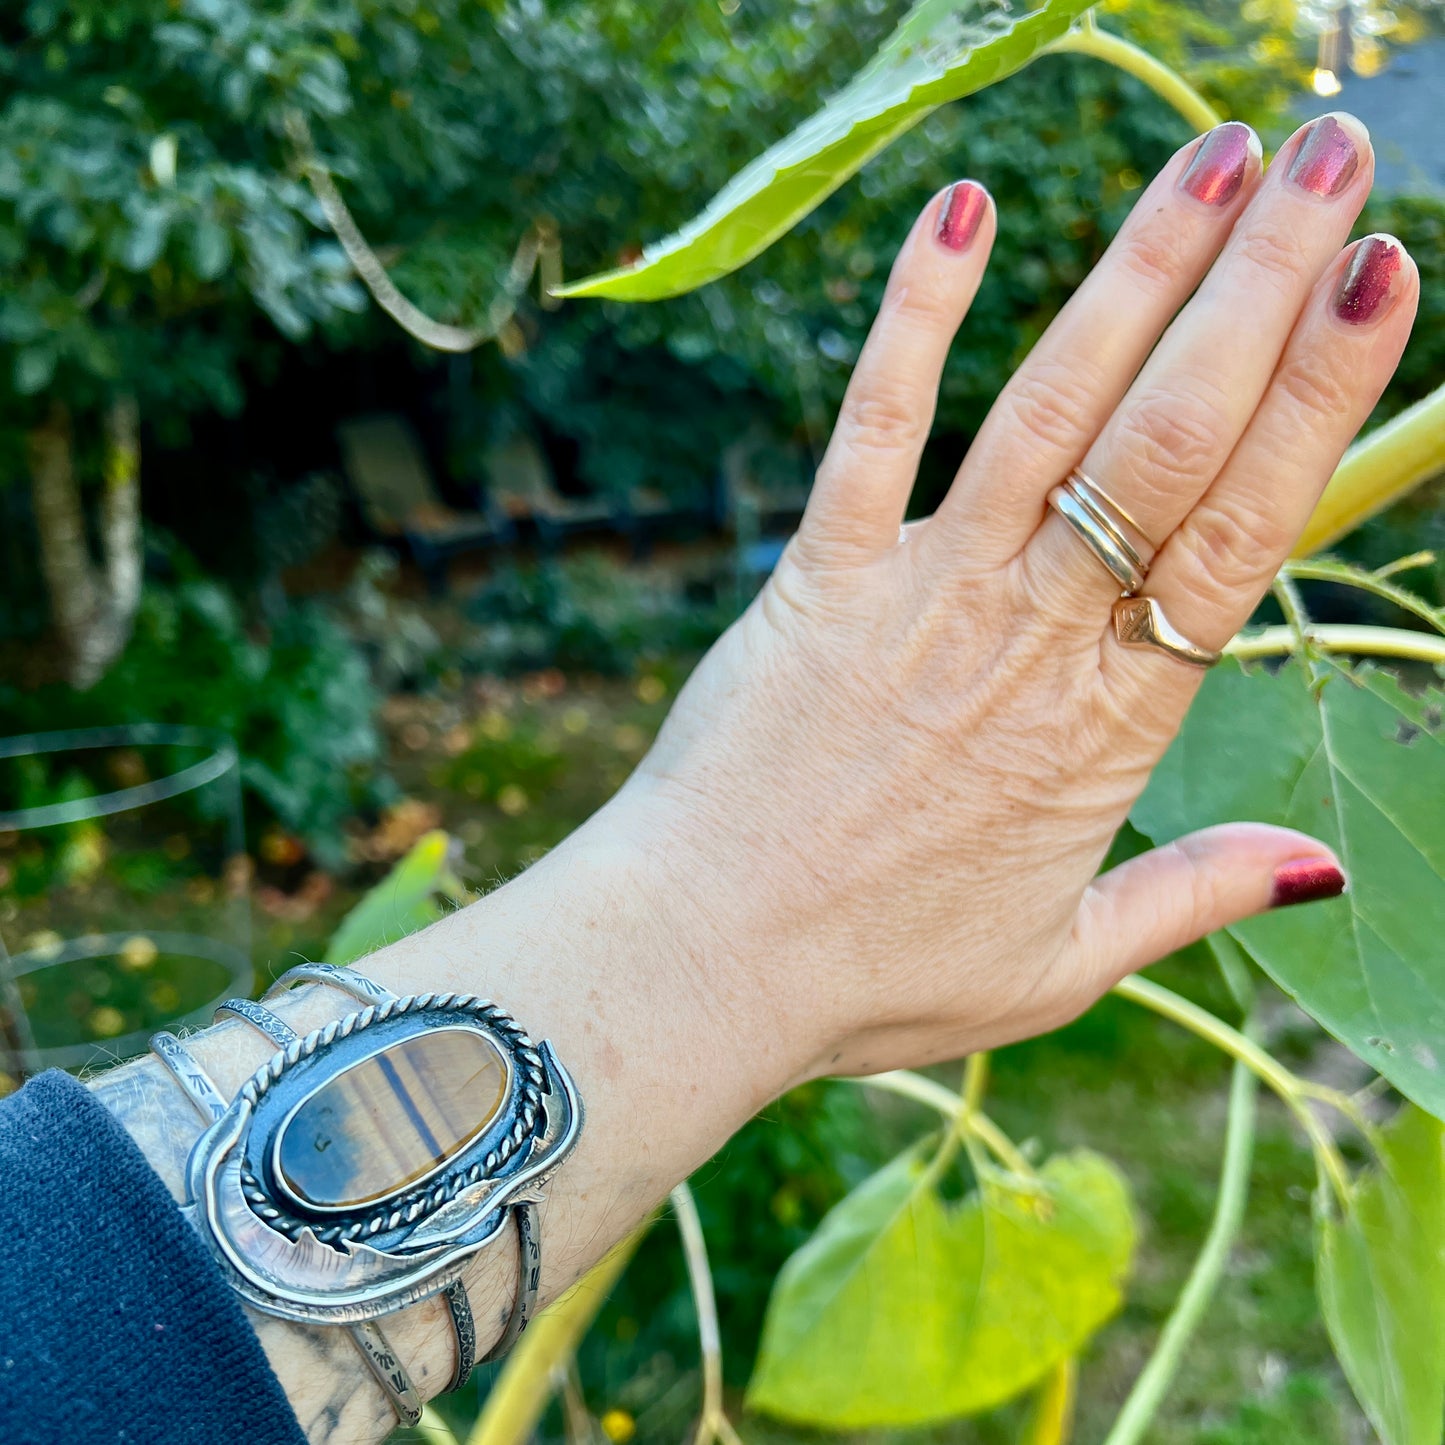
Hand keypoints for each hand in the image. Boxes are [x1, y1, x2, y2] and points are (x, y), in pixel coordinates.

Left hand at [620, 113, 1416, 1085]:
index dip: (1319, 397)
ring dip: (1134, 273)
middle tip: (1328, 159)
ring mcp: (920, 594)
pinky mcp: (816, 577)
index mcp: (1111, 725)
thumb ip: (1194, 895)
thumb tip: (1323, 863)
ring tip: (1214, 159)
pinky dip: (914, 318)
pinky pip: (872, 428)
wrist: (703, 963)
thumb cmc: (875, 972)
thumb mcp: (1062, 964)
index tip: (1381, 279)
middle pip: (1168, 438)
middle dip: (1260, 287)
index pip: (1244, 530)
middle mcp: (1030, 636)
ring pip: (1047, 410)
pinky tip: (963, 212)